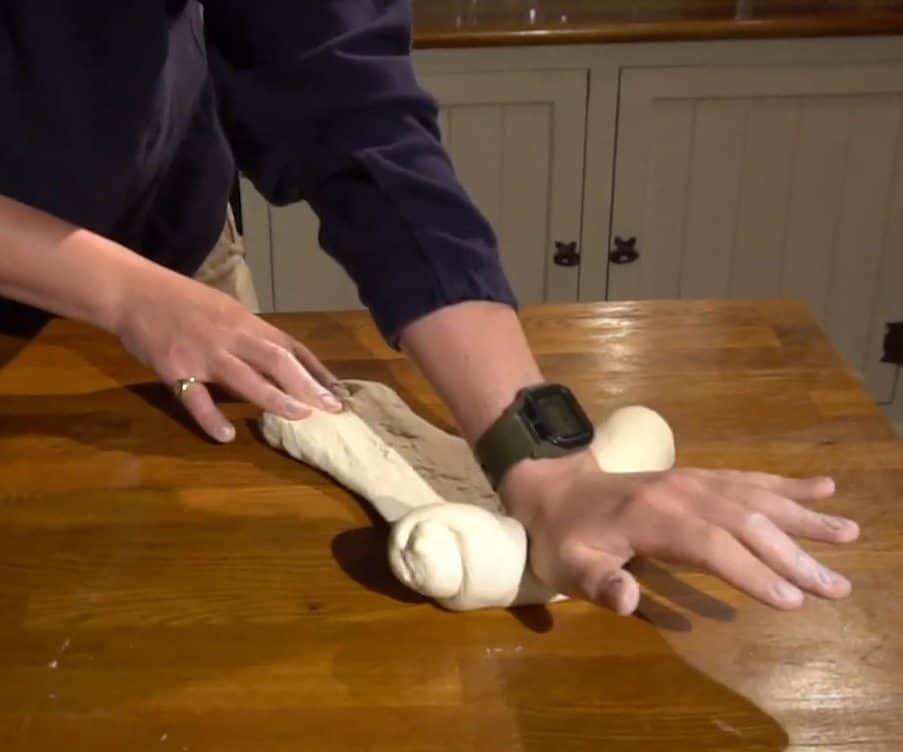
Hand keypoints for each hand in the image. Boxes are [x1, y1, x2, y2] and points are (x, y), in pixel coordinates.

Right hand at [114, 268, 342, 441]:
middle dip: (308, 385)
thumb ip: (249, 333)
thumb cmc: (180, 300)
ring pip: (246, 378)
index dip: (316, 369)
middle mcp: (231, 336)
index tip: (339, 390)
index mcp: (245, 321)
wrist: (131, 291)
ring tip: (300, 417)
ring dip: (275, 398)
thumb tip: (278, 357)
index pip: (290, 346)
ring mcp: (204, 353)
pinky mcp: (175, 369)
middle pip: (277, 360)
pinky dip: (211, 418)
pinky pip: (196, 398)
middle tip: (331, 408)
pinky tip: (226, 436)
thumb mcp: (223, 309)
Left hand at [501, 453, 859, 613]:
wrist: (555, 486)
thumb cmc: (563, 536)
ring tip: (848, 532)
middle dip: (794, 555)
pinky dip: (786, 483)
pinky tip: (822, 486)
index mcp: (650, 517)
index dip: (750, 571)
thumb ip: (598, 583)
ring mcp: (692, 479)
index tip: (791, 599)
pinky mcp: (697, 476)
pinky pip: (747, 478)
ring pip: (755, 496)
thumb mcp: (567, 566)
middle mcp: (680, 492)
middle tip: (838, 587)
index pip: (711, 546)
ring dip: (803, 515)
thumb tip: (627, 602)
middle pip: (745, 522)